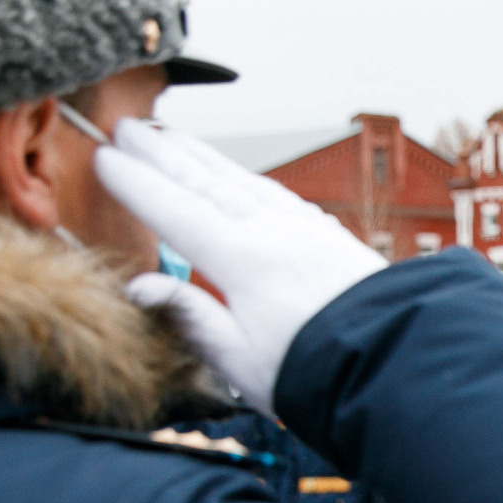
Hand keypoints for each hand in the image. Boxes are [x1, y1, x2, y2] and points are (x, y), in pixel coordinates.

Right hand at [97, 122, 390, 413]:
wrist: (399, 365)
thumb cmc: (318, 376)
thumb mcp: (241, 360)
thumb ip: (191, 317)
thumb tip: (139, 287)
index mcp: (244, 261)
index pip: (175, 212)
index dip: (136, 184)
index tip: (103, 158)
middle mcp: (275, 233)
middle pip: (206, 182)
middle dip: (162, 154)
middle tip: (126, 127)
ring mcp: (306, 230)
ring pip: (243, 181)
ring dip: (202, 157)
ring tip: (170, 137)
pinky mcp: (331, 238)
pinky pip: (278, 195)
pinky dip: (248, 179)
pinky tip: (239, 177)